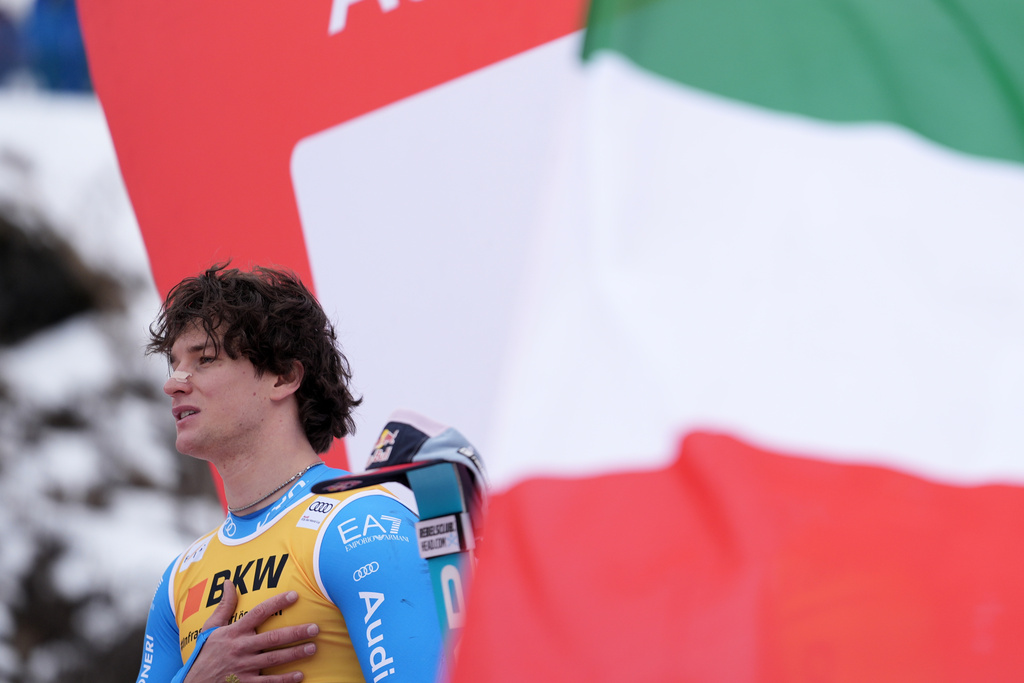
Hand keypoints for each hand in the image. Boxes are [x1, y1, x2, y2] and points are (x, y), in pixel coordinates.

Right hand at [183, 580, 317, 682]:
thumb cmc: (205, 653)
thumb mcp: (211, 628)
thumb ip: (224, 606)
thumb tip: (229, 582)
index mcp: (234, 632)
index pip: (258, 613)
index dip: (277, 603)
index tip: (295, 595)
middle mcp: (240, 649)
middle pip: (272, 639)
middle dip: (295, 633)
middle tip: (315, 628)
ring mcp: (243, 668)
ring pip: (274, 660)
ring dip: (294, 654)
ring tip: (313, 648)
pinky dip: (284, 681)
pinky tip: (300, 676)